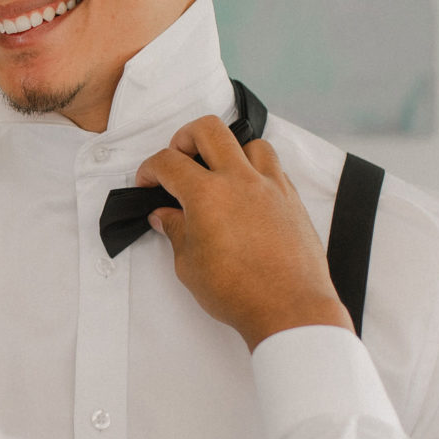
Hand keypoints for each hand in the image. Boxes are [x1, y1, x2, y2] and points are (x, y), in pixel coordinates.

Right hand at [135, 116, 351, 348]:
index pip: (168, 162)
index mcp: (207, 195)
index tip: (147, 181)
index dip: (149, 169)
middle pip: (208, 130)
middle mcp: (240, 181)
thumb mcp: (190, 266)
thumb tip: (166, 217)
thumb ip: (176, 232)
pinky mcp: (291, 199)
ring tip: (219, 172)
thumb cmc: (241, 293)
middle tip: (178, 159)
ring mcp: (270, 186)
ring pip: (248, 142)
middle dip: (184, 138)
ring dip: (228, 150)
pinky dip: (255, 169)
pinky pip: (273, 166)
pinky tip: (247, 191)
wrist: (289, 308)